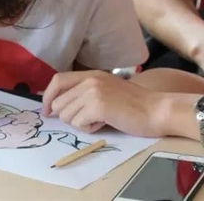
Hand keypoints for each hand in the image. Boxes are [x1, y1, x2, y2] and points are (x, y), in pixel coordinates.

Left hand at [42, 71, 165, 136]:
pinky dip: (90, 129)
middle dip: (68, 116)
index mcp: (91, 74)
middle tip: (89, 119)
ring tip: (101, 119)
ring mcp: (93, 92)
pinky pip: (78, 124)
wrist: (156, 110)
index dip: (48, 97)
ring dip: (81, 123)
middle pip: (58, 103)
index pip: (57, 80)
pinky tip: (105, 123)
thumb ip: (85, 93)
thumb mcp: (106, 90)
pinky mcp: (97, 106)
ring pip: (66, 116)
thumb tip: (56, 107)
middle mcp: (89, 80)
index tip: (47, 111)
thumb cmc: (134, 105)